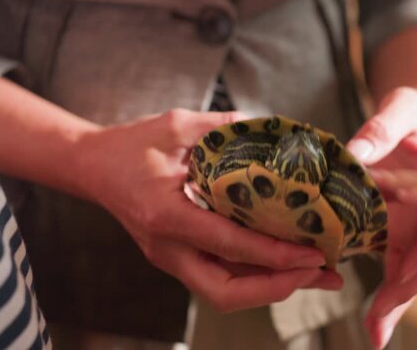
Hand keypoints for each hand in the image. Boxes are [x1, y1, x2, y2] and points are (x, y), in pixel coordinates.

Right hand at [73, 109, 341, 312]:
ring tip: (318, 275)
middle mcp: (168, 248)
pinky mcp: (180, 258)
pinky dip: (258, 276)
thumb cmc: (132, 145)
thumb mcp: (178, 126)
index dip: (274, 254)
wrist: (93, 168)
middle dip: (280, 287)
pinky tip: (288, 265)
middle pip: (227, 292)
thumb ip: (226, 129)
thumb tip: (276, 131)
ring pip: (227, 292)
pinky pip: (223, 277)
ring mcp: (172, 258)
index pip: (228, 245)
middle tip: (323, 274)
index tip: (313, 253)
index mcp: (167, 215)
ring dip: (274, 287)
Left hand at [347, 88, 416, 347]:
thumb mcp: (403, 107)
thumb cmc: (414, 110)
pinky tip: (370, 315)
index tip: (401, 280)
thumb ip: (383, 126)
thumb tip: (356, 156)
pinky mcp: (397, 229)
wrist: (413, 117)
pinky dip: (384, 289)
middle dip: (404, 294)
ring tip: (374, 333)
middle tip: (378, 328)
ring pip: (411, 270)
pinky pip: (393, 262)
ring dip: (394, 302)